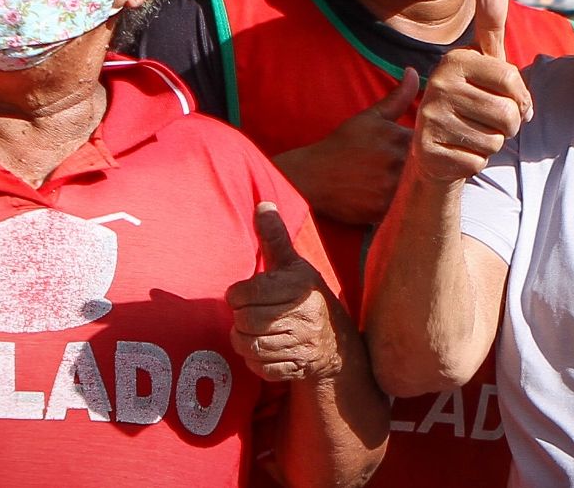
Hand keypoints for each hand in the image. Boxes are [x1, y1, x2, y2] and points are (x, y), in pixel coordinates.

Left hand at [227, 203, 343, 382]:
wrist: (337, 340)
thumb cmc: (305, 295)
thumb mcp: (293, 265)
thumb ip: (275, 238)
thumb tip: (262, 204)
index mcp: (299, 286)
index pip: (250, 293)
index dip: (236, 295)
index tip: (239, 294)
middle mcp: (304, 316)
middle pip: (247, 322)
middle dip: (239, 319)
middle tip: (245, 313)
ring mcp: (302, 345)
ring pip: (251, 347)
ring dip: (242, 341)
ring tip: (249, 330)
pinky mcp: (298, 368)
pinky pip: (261, 368)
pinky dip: (254, 361)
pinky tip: (260, 348)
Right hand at [274, 68, 417, 224]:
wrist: (312, 176)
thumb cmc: (342, 145)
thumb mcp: (370, 117)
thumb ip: (397, 97)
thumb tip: (413, 72)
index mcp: (398, 137)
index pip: (432, 142)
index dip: (429, 147)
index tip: (420, 152)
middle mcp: (397, 162)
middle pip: (428, 167)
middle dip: (425, 169)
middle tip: (412, 172)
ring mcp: (390, 187)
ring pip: (419, 189)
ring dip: (416, 188)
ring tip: (404, 187)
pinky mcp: (383, 210)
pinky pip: (404, 208)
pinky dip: (403, 205)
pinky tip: (394, 201)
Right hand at [411, 0, 531, 185]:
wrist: (436, 146)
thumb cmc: (470, 99)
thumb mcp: (483, 62)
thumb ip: (491, 25)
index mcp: (454, 60)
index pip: (513, 82)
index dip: (520, 99)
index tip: (506, 100)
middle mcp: (437, 85)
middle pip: (508, 115)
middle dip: (508, 126)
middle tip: (486, 120)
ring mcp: (429, 119)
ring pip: (495, 141)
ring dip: (492, 144)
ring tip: (471, 133)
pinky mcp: (428, 151)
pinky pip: (478, 162)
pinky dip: (475, 162)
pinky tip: (459, 151)